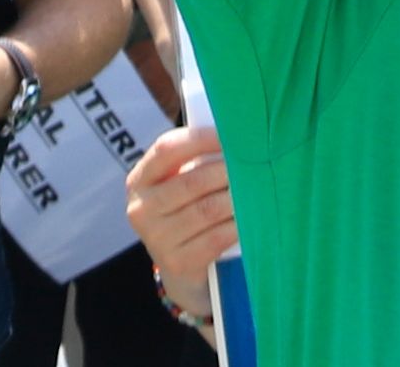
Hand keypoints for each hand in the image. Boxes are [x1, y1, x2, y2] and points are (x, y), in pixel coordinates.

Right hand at [127, 122, 241, 309]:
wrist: (180, 264)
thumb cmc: (186, 209)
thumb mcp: (180, 182)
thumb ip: (198, 160)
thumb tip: (237, 136)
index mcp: (140, 180)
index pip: (166, 149)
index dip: (200, 138)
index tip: (231, 134)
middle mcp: (141, 209)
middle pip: (192, 181)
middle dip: (228, 171)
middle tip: (256, 164)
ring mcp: (157, 238)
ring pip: (207, 209)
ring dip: (237, 198)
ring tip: (259, 188)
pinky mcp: (177, 262)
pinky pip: (216, 237)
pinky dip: (238, 225)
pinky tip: (253, 217)